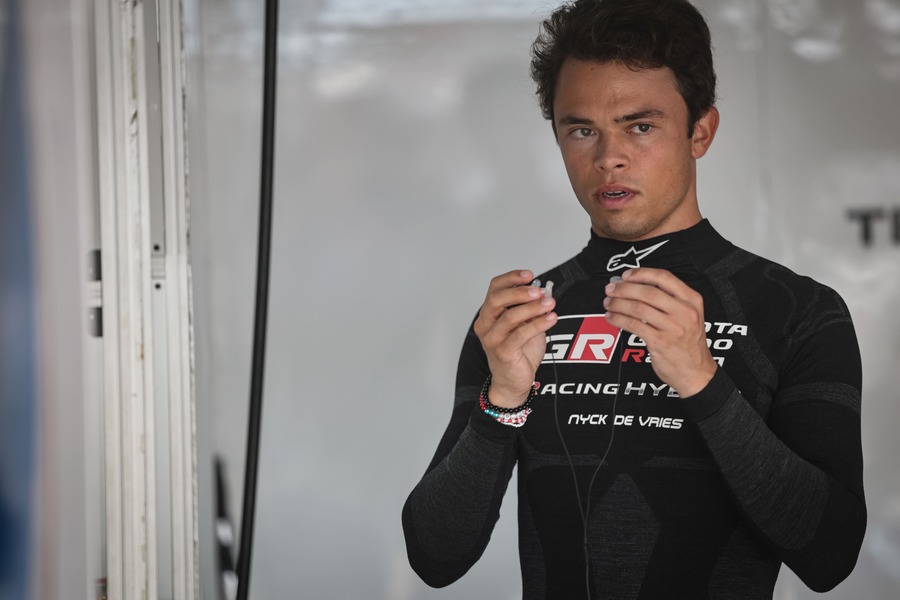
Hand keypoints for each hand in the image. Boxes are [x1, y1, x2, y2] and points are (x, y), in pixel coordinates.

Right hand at [474, 270, 556, 407]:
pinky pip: (520, 334)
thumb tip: (545, 292)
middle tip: (538, 290)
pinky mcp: (502, 353)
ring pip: (509, 317)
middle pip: (496, 300)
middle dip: (519, 292)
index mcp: (489, 314)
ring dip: (532, 308)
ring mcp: (492, 339)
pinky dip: (538, 324)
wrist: (513, 382)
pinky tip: (551, 318)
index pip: (494, 288)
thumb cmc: (518, 352)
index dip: (511, 278)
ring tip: (550, 304)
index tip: (529, 275)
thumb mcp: (526, 325)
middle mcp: (486, 325)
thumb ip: (532, 309)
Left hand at [603, 268, 716, 397]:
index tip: (626, 275)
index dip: (641, 273)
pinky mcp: (661, 342)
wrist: (696, 372)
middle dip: (624, 288)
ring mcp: (673, 327)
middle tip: (610, 289)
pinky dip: (618, 319)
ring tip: (608, 303)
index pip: (664, 277)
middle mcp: (684, 311)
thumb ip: (669, 300)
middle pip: (648, 291)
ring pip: (638, 307)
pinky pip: (634, 325)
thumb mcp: (689, 315)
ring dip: (618, 304)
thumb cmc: (688, 343)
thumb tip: (635, 286)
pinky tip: (612, 318)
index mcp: (692, 300)